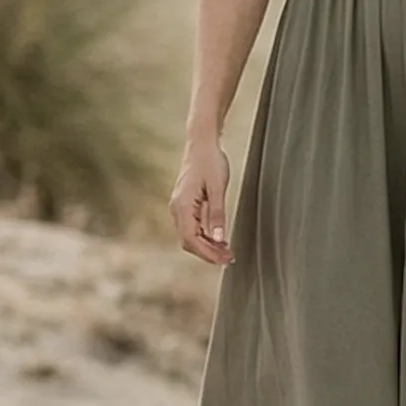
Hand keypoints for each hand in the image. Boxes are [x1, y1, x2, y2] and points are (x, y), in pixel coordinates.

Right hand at [169, 139, 232, 264]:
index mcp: (182, 206)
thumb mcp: (218, 188)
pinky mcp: (184, 204)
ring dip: (207, 246)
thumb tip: (219, 239)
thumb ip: (218, 214)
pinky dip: (204, 236)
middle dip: (208, 253)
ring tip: (226, 252)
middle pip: (189, 241)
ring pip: (189, 235)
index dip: (207, 253)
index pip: (191, 239)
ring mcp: (179, 207)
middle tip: (229, 259)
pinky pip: (192, 226)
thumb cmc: (211, 162)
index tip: (223, 261)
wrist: (202, 144)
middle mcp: (176, 209)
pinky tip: (219, 239)